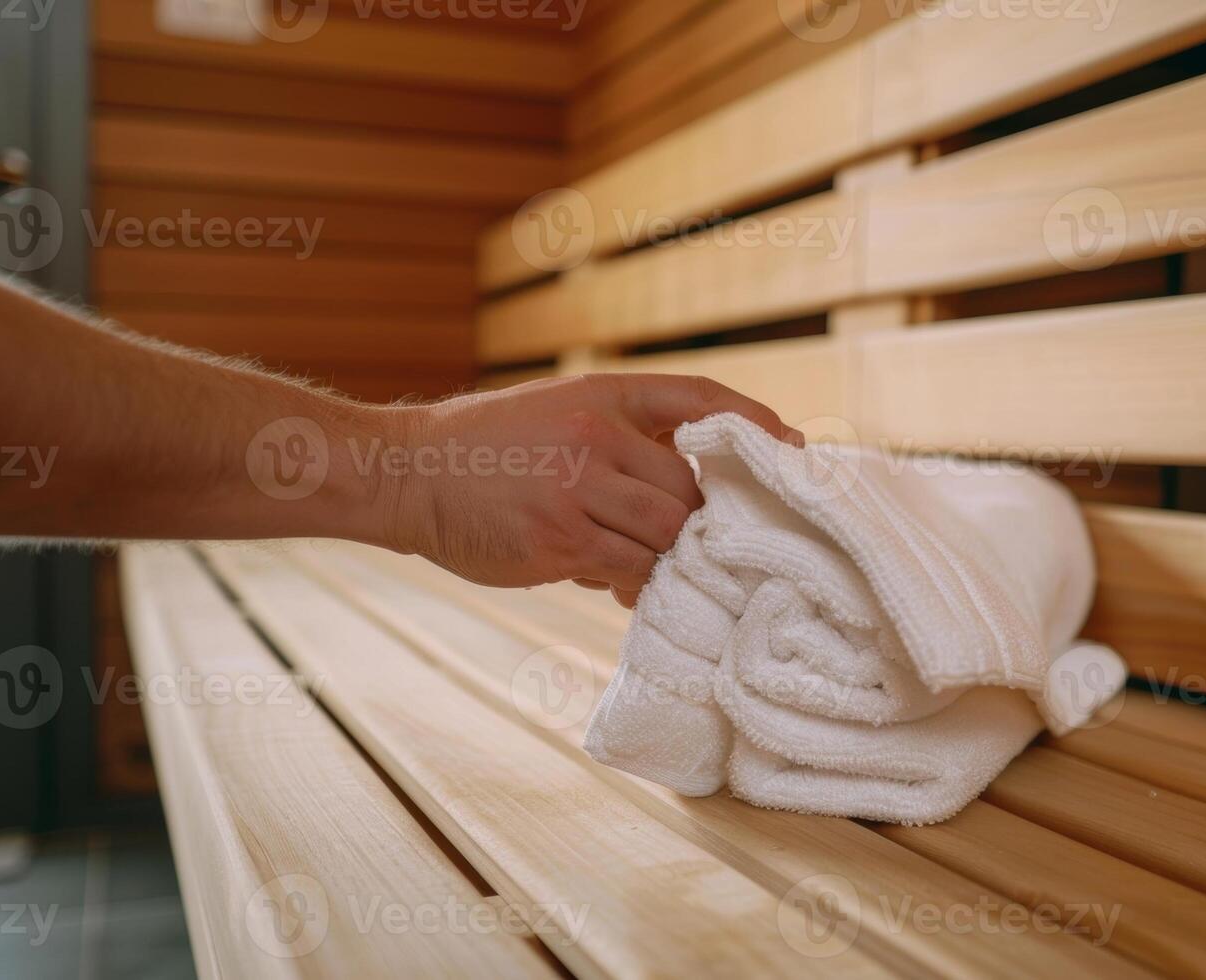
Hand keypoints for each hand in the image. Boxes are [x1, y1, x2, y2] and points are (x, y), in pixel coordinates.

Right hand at [380, 374, 802, 606]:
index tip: (794, 447)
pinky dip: (635, 583)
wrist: (411, 474)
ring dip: (670, 559)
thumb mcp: (561, 415)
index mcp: (603, 396)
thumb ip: (625, 443)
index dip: (753, 422)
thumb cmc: (492, 450)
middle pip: (688, 491)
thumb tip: (693, 496)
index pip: (698, 399)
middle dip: (701, 525)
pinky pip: (625, 570)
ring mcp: (577, 490)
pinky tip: (624, 584)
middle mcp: (596, 437)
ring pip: (664, 536)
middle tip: (706, 548)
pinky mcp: (557, 540)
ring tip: (660, 570)